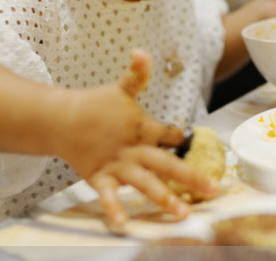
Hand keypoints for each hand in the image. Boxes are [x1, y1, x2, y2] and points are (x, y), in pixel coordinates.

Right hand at [54, 49, 217, 228]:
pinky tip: (124, 225)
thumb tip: (142, 50)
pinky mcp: (100, 178)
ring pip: (145, 184)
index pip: (170, 135)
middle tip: (214, 190)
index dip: (181, 137)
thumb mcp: (121, 88)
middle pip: (166, 164)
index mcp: (142, 128)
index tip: (193, 141)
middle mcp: (134, 149)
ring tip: (182, 214)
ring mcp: (117, 166)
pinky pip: (108, 196)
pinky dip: (114, 209)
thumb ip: (137, 74)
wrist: (62, 120)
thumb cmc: (96, 105)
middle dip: (191, 177)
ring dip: (164, 198)